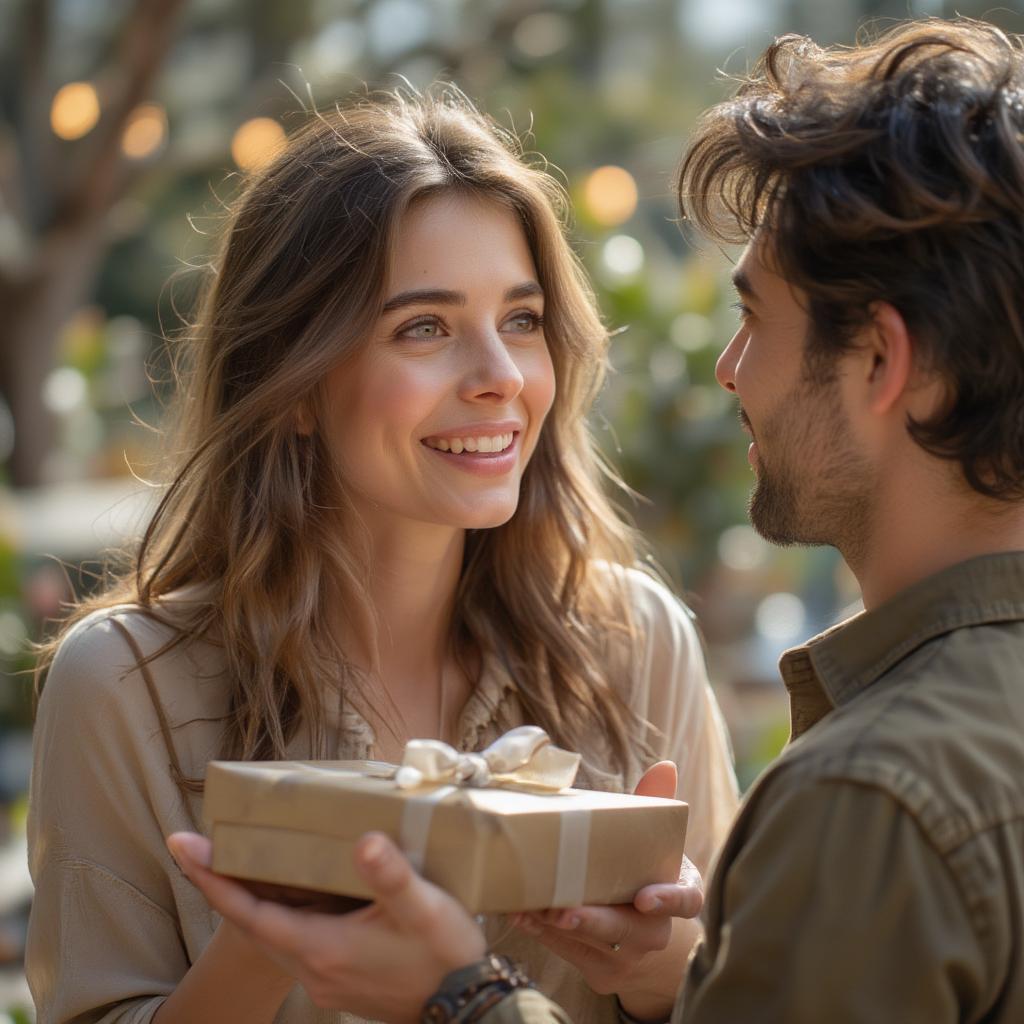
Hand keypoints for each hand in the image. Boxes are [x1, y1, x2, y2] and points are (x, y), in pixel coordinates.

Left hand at [167, 831, 486, 1020]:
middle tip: (198, 847)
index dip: (211, 879)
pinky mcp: (341, 983)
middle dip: (221, 885)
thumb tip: (364, 841)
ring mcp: (325, 980)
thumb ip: (391, 876)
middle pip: (250, 924)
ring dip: (250, 902)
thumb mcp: (422, 908)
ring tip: (239, 865)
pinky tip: (296, 897)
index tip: (181, 846)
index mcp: (321, 946)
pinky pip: (294, 945)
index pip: (248, 913)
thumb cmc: (444, 955)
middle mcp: (313, 968)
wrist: (466, 1008)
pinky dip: (280, 916)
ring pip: (271, 936)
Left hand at [511, 761, 702, 1018]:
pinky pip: (568, 954)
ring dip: (556, 926)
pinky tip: (520, 914)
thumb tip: (664, 765)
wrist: (643, 936)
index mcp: (679, 895)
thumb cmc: (645, 873)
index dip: (667, 900)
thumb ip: (655, 806)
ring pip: (592, 944)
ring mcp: (629, 959)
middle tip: (565, 910)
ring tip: (528, 905)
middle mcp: (657, 934)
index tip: (644, 898)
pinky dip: (543, 934)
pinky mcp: (600, 973)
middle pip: (629, 931)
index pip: (685, 902)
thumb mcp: (657, 843)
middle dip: (595, 921)